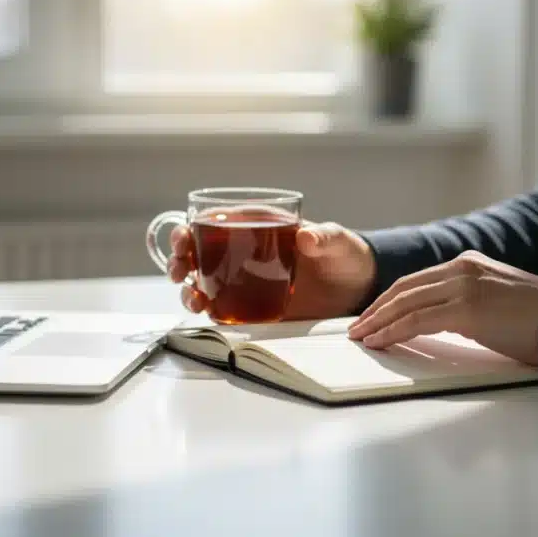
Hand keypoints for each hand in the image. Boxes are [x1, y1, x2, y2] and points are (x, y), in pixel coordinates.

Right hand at [168, 221, 376, 320]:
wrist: (358, 286)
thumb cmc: (345, 253)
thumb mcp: (337, 240)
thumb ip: (324, 237)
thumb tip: (307, 237)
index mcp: (258, 225)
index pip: (214, 222)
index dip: (189, 228)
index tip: (182, 239)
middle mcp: (245, 251)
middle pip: (199, 252)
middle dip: (179, 260)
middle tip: (179, 270)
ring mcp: (248, 280)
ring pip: (204, 282)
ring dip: (189, 290)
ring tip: (192, 300)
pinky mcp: (256, 305)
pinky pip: (225, 308)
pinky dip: (210, 311)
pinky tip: (207, 314)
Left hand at [346, 251, 537, 365]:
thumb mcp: (496, 302)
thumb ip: (467, 304)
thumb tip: (440, 322)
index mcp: (469, 264)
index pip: (417, 281)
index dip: (390, 300)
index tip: (372, 316)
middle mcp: (463, 267)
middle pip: (404, 288)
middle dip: (376, 310)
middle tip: (357, 328)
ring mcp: (464, 285)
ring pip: (406, 302)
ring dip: (379, 321)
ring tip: (361, 338)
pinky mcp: (467, 307)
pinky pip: (418, 319)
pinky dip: (394, 331)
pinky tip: (381, 341)